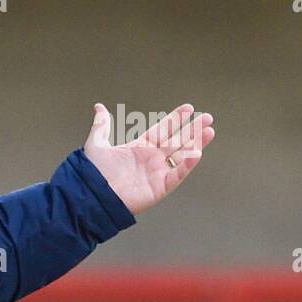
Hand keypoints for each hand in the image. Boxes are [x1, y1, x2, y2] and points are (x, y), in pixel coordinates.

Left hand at [83, 102, 214, 214]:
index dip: (175, 119)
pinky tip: (197, 153)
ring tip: (209, 130)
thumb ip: (101, 125)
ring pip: (182, 155)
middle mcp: (151, 159)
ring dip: (197, 143)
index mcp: (140, 147)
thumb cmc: (93, 172)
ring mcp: (157, 172)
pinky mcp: (160, 187)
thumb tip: (98, 107)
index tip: (188, 108)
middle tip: (208, 117)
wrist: (91, 194)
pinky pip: (177, 175)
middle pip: (177, 140)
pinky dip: (187, 165)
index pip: (163, 129)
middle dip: (193, 129)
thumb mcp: (97, 144)